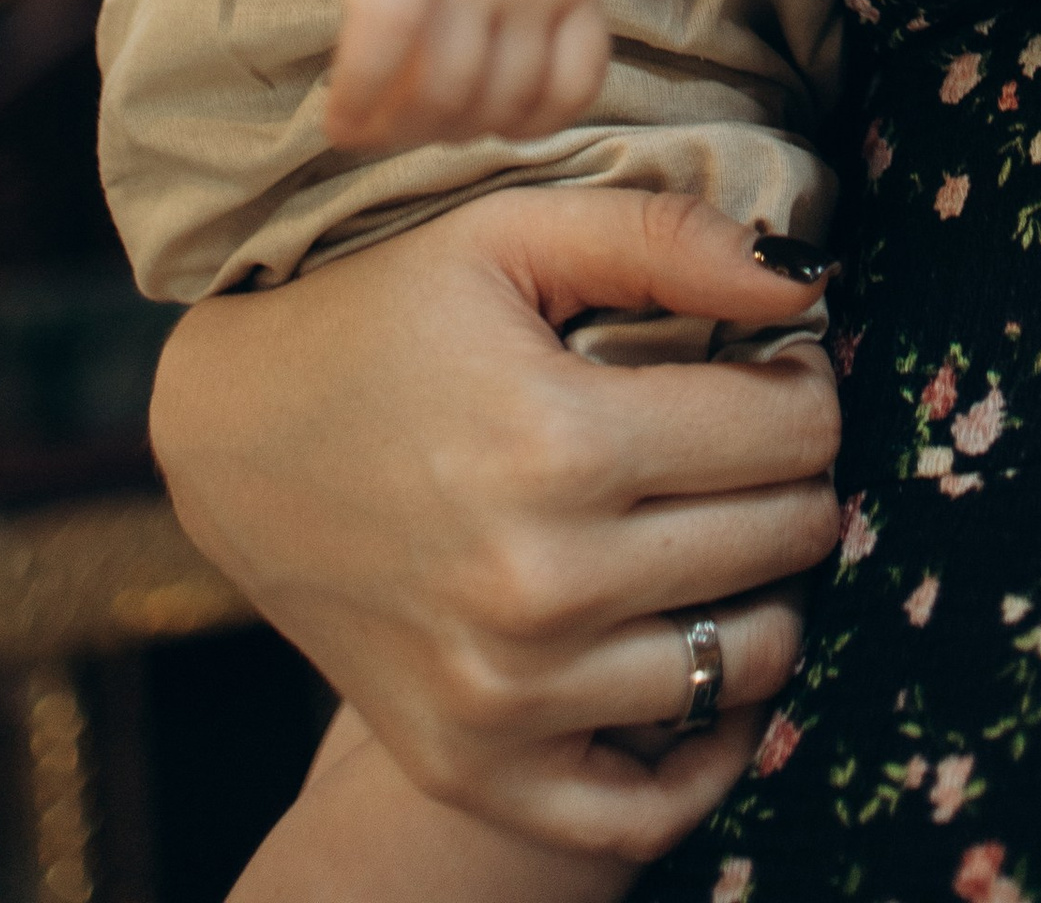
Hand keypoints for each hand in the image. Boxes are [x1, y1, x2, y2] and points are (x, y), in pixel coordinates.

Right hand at [151, 189, 840, 858]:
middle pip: (784, 539)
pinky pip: (646, 808)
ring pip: (744, 664)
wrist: (234, 439)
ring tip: (725, 534)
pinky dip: (704, 749)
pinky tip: (703, 668)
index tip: (775, 365)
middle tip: (750, 442)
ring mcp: (506, 694)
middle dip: (796, 477)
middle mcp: (540, 585)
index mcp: (559, 442)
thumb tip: (804, 286)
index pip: (792, 430)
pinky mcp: (472, 764)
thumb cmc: (383, 318)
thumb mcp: (511, 232)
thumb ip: (667, 240)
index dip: (805, 383)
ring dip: (767, 593)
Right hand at [302, 0, 611, 150]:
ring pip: (448, 94)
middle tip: (400, 120)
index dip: (521, 122)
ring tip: (365, 120)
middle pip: (502, 105)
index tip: (473, 115)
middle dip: (446, 132)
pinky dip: (360, 97)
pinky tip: (339, 112)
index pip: (575, 85)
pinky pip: (386, 47)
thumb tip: (502, 70)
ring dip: (399, 130)